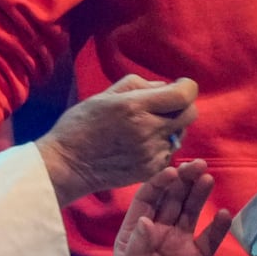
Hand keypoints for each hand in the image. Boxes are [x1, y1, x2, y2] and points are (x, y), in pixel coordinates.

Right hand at [36, 74, 198, 205]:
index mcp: (135, 106)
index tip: (178, 86)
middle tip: (165, 106)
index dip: (186, 87)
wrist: (67, 165)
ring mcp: (150, 153)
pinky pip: (169, 153)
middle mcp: (147, 130)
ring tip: (145, 128)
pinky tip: (140, 145)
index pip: (183, 95)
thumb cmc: (80, 125)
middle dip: (183, 106)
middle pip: (189, 114)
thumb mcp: (104, 96)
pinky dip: (161, 146)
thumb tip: (165, 86)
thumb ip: (137, 85)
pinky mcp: (150, 170)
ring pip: (180, 134)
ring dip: (171, 128)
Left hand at [107, 160, 231, 255]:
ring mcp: (178, 245)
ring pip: (190, 214)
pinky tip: (224, 214)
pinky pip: (208, 240)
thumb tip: (147, 220)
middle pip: (171, 201)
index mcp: (135, 232)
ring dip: (199, 196)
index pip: (147, 200)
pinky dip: (217, 228)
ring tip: (208, 178)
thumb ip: (138, 247)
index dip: (159, 184)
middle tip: (197, 165)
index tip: (173, 173)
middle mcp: (157, 233)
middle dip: (183, 182)